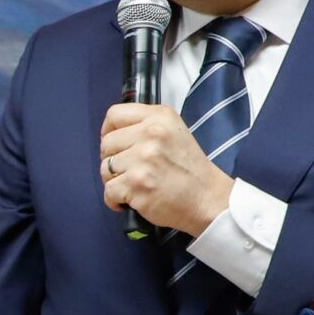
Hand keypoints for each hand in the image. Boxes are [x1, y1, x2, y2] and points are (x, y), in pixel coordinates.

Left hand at [100, 103, 234, 236]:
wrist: (208, 199)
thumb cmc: (190, 170)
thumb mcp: (174, 132)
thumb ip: (145, 126)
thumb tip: (111, 133)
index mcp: (160, 117)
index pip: (114, 114)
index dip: (108, 131)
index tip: (114, 144)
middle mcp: (151, 133)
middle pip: (107, 143)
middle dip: (112, 160)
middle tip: (129, 170)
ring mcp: (143, 159)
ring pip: (105, 168)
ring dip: (114, 181)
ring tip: (134, 185)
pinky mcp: (137, 183)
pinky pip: (109, 191)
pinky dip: (115, 200)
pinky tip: (132, 199)